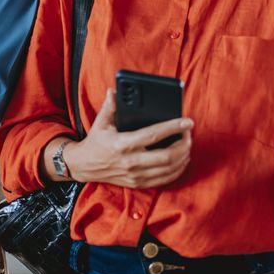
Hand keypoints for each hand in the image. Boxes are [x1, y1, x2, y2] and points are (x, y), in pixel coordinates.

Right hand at [61, 89, 192, 188]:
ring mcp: (135, 175)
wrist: (84, 166)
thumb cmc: (95, 142)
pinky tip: (182, 160)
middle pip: (167, 156)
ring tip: (187, 144)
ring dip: (183, 157)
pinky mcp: (138, 183)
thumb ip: (110, 106)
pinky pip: (164, 179)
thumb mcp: (101, 123)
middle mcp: (130, 161)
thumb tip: (114, 91)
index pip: (153, 135)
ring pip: (168, 169)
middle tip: (188, 133)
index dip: (173, 127)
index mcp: (122, 144)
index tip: (187, 122)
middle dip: (183, 144)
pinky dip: (177, 170)